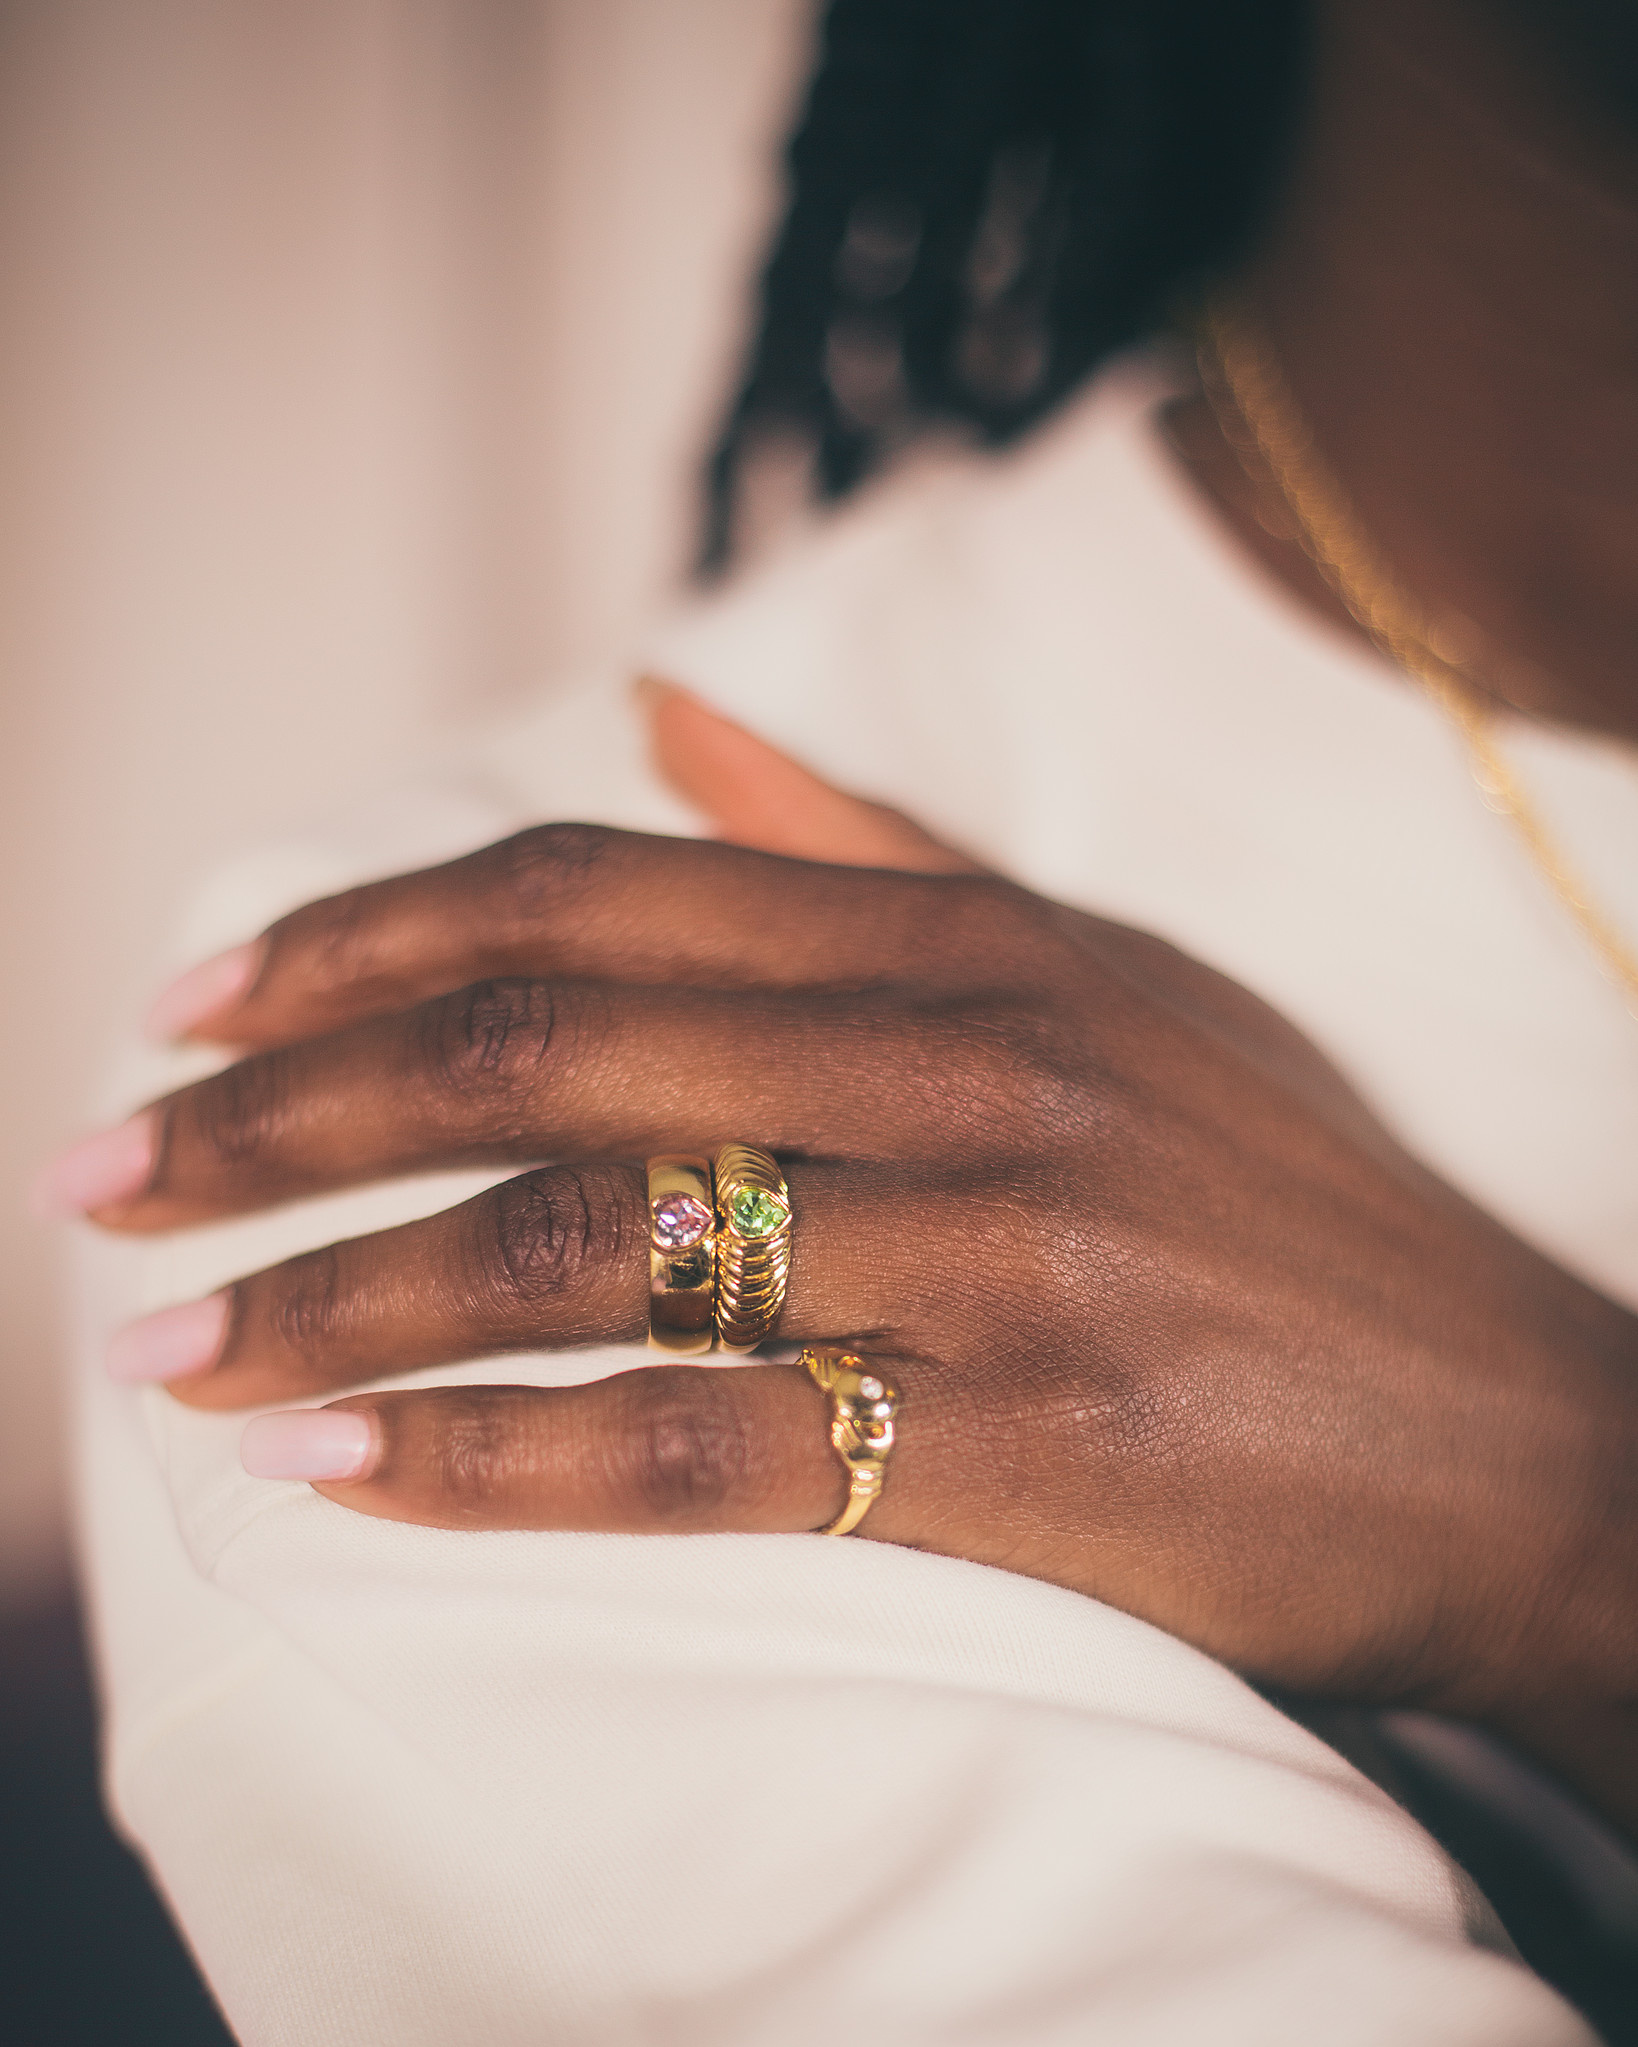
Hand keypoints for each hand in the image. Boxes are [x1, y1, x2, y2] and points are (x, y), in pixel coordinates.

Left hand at [54, 687, 1637, 1817]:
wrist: (1516, 1426)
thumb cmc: (1283, 1206)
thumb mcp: (1101, 974)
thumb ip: (870, 845)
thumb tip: (658, 707)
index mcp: (968, 939)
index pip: (590, 895)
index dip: (364, 941)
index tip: (204, 1007)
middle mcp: (965, 1060)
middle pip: (540, 1051)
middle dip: (285, 1116)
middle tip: (112, 1176)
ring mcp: (998, 1249)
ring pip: (581, 1243)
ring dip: (334, 1294)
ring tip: (171, 1343)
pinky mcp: (1025, 1444)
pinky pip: (692, 1446)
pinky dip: (486, 1466)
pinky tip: (334, 1474)